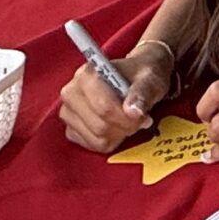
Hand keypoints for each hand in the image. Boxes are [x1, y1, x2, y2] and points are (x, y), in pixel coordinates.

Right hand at [58, 45, 174, 151]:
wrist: (136, 77)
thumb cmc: (141, 76)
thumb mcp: (150, 78)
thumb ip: (143, 92)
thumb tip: (133, 112)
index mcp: (88, 74)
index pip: (103, 107)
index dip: (126, 118)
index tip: (144, 118)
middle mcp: (72, 92)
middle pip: (99, 125)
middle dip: (124, 127)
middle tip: (141, 120)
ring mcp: (68, 111)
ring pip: (95, 138)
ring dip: (118, 134)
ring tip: (130, 122)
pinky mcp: (71, 128)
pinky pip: (91, 145)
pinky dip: (109, 141)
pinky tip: (119, 128)